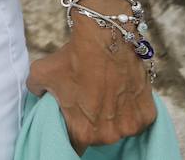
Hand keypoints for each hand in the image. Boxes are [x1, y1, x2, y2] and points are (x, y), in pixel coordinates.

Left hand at [28, 14, 156, 151]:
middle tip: (86, 103)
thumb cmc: (72, 58)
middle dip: (91, 123)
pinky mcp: (147, 114)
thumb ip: (36, 90)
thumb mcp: (40, 74)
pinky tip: (120, 91)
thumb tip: (38, 93)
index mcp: (82, 131)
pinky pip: (136, 117)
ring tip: (103, 95)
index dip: (69, 133)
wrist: (105, 40)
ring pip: (118, 128)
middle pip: (97, 137)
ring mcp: (131, 126)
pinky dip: (129, 108)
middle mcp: (109, 135)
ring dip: (112, 117)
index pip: (73, 144)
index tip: (69, 123)